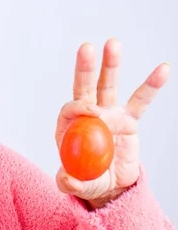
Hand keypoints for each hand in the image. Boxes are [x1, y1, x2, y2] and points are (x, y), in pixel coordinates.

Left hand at [54, 38, 169, 204]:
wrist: (109, 184)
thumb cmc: (88, 181)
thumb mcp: (76, 186)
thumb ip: (69, 183)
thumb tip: (67, 179)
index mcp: (69, 127)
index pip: (71, 109)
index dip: (80, 107)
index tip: (94, 113)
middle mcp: (87, 115)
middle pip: (85, 88)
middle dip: (85, 69)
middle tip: (86, 48)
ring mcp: (108, 114)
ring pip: (108, 86)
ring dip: (111, 65)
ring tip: (113, 43)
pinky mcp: (128, 119)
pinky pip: (141, 101)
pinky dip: (151, 86)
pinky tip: (163, 69)